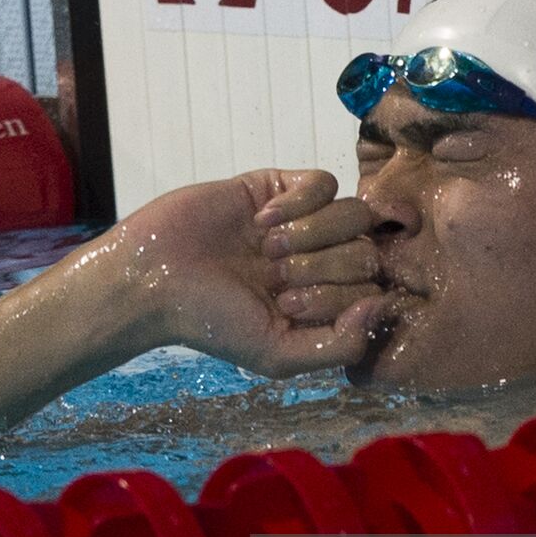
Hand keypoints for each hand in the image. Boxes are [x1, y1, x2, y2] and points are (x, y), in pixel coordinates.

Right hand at [123, 169, 393, 376]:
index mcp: (326, 302)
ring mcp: (305, 222)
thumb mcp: (278, 354)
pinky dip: (297, 202)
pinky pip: (324, 182)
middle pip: (369, 250)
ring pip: (353, 213)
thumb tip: (382, 305)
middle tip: (273, 276)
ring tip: (266, 248)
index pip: (374, 289)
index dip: (338, 296)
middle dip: (322, 266)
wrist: (153, 279)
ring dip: (311, 233)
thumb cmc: (212, 322)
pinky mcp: (280, 187)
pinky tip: (261, 220)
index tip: (286, 304)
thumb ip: (340, 344)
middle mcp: (322, 261)